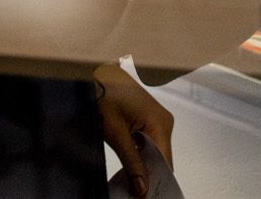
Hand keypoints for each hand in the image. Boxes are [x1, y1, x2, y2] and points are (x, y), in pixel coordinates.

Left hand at [94, 62, 173, 196]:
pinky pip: (150, 143)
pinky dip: (141, 155)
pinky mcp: (149, 119)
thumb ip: (131, 162)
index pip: (165, 162)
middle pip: (162, 158)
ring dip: (144, 165)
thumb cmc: (105, 92)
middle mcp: (163, 120)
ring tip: (131, 176)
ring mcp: (157, 119)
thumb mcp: (115, 132)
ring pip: (155, 152)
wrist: (95, 73)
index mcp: (160, 122)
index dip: (156, 181)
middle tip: (136, 188)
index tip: (145, 194)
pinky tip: (131, 162)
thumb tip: (142, 186)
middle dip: (149, 174)